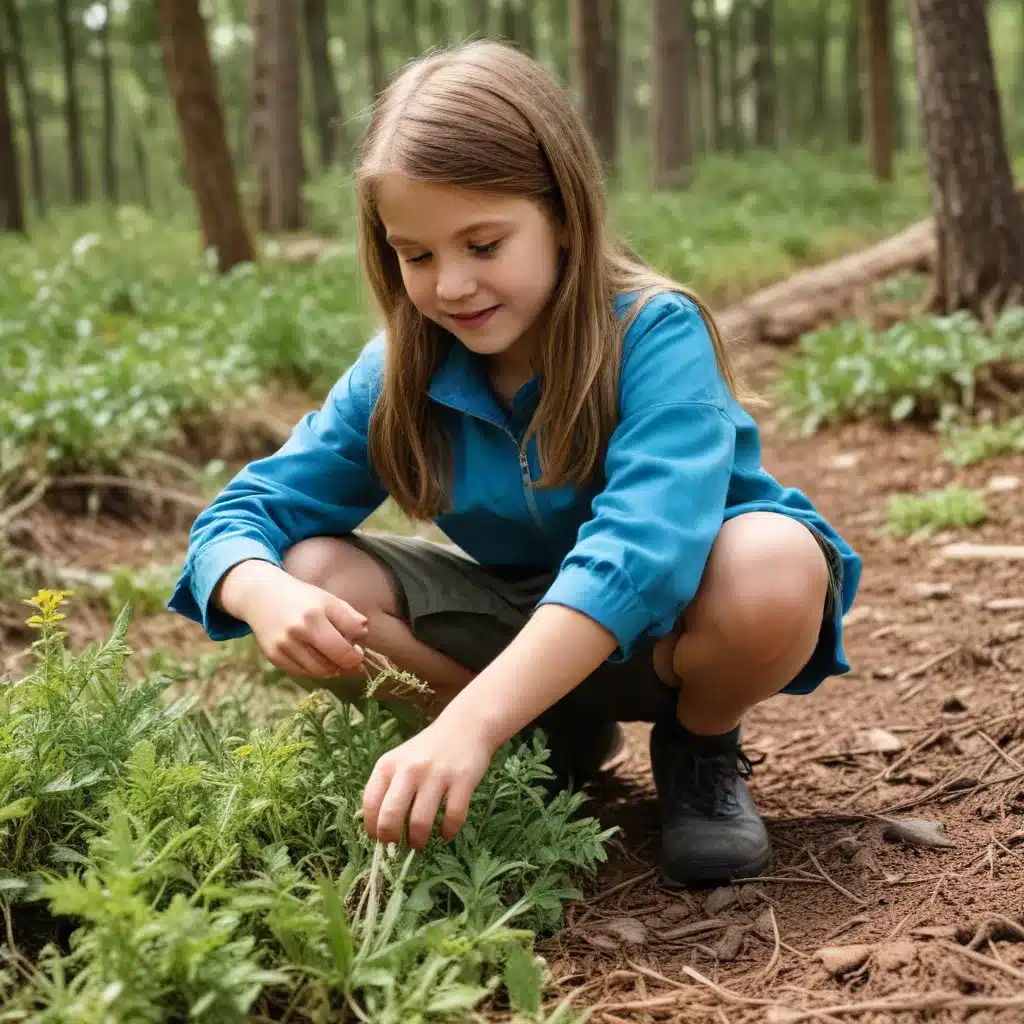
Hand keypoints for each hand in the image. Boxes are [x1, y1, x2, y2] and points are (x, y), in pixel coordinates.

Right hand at [220, 560, 368, 678]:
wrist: (261, 597)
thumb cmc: (300, 598)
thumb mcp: (327, 599)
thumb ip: (349, 616)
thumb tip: (364, 633)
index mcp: (316, 613)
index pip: (349, 639)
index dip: (358, 650)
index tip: (359, 651)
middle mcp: (299, 630)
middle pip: (336, 659)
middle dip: (349, 664)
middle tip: (352, 662)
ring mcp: (284, 645)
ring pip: (320, 671)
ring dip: (332, 669)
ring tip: (334, 660)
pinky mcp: (274, 656)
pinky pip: (302, 673)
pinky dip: (314, 671)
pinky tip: (317, 660)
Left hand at [362, 711, 495, 848]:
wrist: (466, 726)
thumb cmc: (428, 750)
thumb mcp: (400, 761)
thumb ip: (387, 788)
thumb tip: (378, 830)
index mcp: (388, 765)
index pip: (370, 804)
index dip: (372, 828)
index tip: (380, 839)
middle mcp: (409, 769)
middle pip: (390, 817)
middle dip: (392, 840)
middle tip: (398, 846)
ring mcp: (436, 775)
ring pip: (420, 823)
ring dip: (418, 841)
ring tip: (420, 843)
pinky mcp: (462, 780)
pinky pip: (452, 817)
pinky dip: (447, 832)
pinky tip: (445, 834)